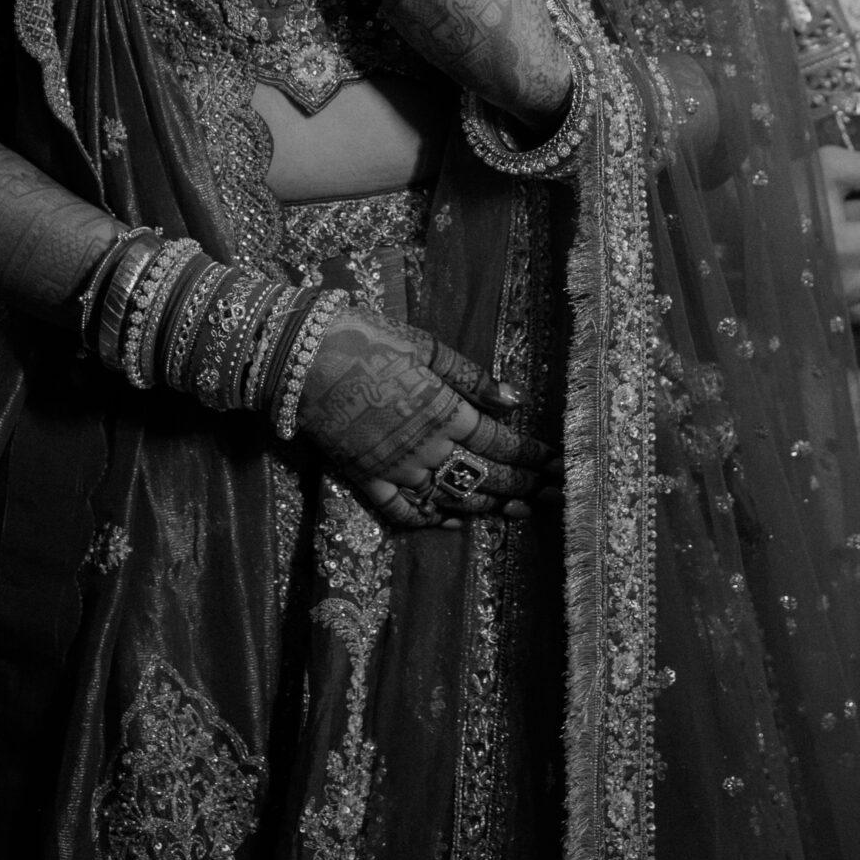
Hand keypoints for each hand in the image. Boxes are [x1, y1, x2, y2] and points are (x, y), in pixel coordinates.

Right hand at [294, 303, 560, 530]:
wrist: (303, 359)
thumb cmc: (369, 339)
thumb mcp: (427, 347)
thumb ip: (471, 378)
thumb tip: (514, 400)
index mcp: (445, 411)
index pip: (499, 444)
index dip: (531, 457)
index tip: (556, 464)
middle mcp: (426, 448)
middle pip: (483, 476)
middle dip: (522, 487)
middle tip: (551, 495)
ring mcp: (395, 469)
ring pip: (450, 498)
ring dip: (487, 507)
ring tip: (517, 512)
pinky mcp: (366, 479)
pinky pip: (404, 511)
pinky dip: (431, 520)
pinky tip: (452, 520)